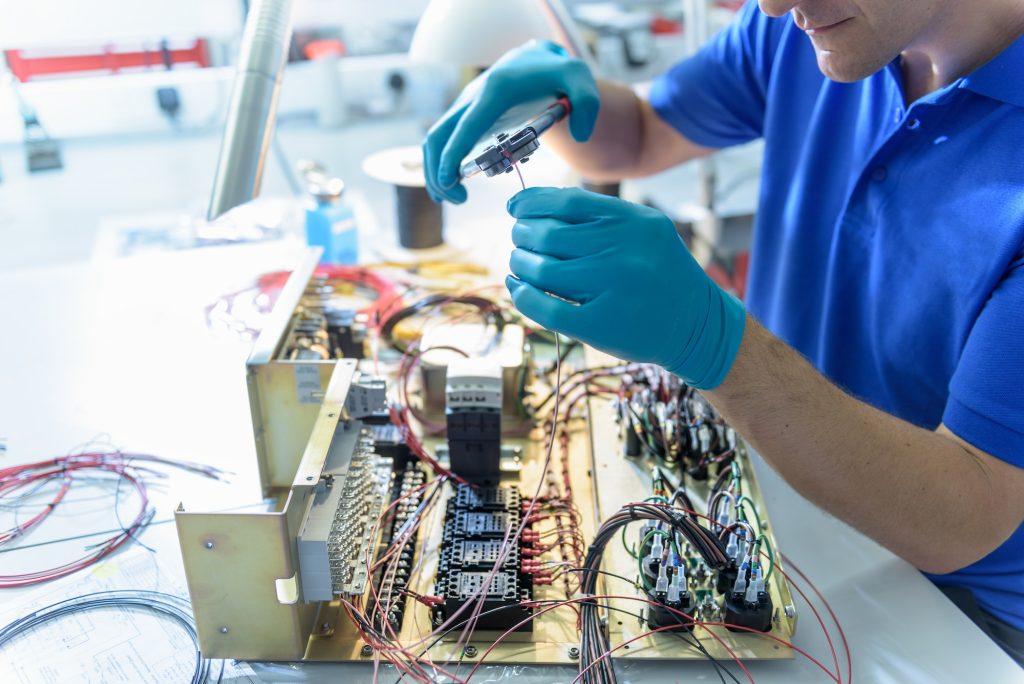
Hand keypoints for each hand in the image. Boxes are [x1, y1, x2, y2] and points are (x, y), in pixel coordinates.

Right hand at [423, 40, 598, 203]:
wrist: (537, 59)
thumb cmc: (558, 73)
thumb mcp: (579, 79)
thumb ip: (587, 103)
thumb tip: (579, 135)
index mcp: (496, 90)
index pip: (466, 125)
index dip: (453, 154)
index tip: (449, 183)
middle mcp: (472, 97)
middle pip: (438, 135)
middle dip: (438, 171)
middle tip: (458, 201)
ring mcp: (465, 106)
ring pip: (435, 139)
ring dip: (435, 170)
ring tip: (454, 199)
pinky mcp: (465, 116)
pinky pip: (443, 140)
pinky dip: (441, 163)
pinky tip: (453, 186)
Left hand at [506, 187, 745, 389]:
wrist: (696, 324)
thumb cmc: (659, 273)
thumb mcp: (642, 232)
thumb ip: (597, 218)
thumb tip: (531, 207)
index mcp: (633, 222)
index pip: (567, 202)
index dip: (531, 202)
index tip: (515, 208)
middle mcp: (623, 251)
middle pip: (547, 235)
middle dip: (522, 235)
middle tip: (519, 240)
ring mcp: (611, 289)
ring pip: (541, 269)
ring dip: (520, 263)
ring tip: (520, 263)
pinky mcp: (599, 325)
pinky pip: (545, 307)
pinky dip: (523, 296)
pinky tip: (520, 288)